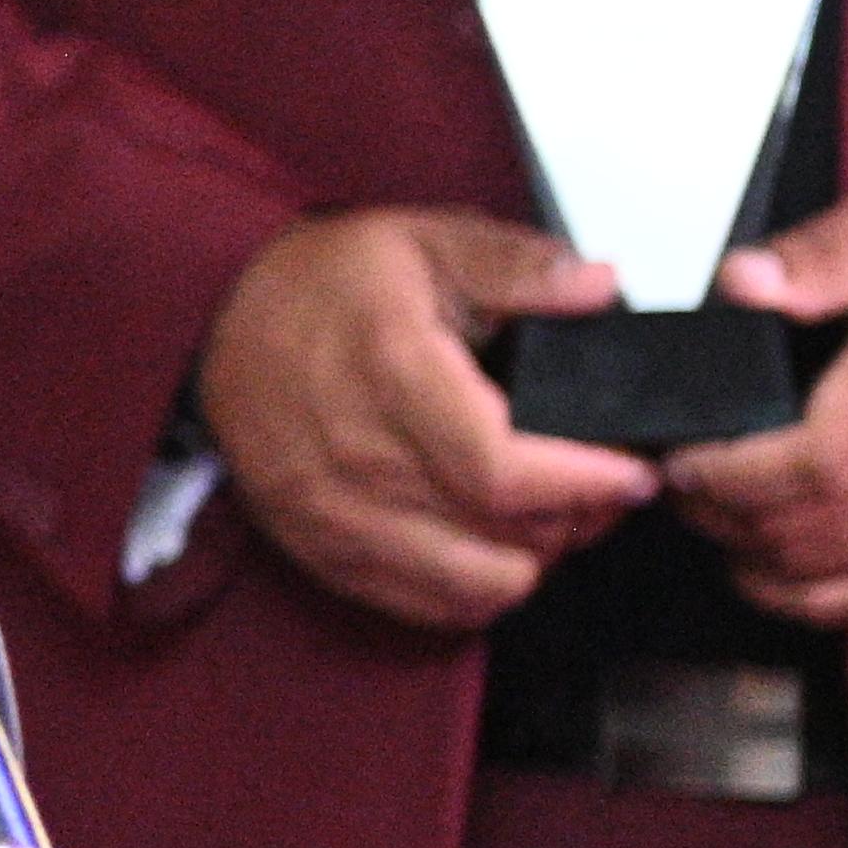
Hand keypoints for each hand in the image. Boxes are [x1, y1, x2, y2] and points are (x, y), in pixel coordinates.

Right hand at [194, 204, 649, 630]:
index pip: (503, 470)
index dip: (585, 484)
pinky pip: (424, 606)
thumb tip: (599, 287)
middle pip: (500, 537)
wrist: (215, 319)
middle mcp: (355, 457)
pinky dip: (476, 588)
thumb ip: (519, 266)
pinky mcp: (321, 547)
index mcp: (391, 373)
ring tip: (548, 516)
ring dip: (530, 559)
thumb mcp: (426, 241)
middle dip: (577, 520)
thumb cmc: (318, 284)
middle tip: (604, 487)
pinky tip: (491, 542)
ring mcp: (333, 513)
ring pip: (471, 586)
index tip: (632, 472)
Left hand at [660, 185, 847, 630]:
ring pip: (832, 573)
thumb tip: (744, 283)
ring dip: (753, 556)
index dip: (733, 475)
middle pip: (811, 526)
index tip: (684, 459)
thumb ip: (817, 253)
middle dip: (723, 514)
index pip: (817, 462)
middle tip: (679, 486)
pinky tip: (766, 566)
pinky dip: (805, 596)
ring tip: (713, 515)